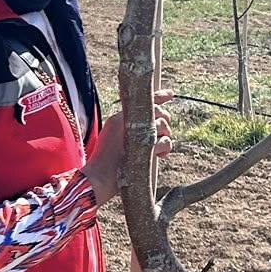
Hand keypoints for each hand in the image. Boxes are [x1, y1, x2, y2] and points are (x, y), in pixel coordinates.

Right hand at [85, 92, 171, 206]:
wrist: (99, 178)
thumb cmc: (105, 162)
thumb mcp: (112, 138)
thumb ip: (127, 127)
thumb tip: (152, 124)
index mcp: (118, 117)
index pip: (141, 99)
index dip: (160, 95)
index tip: (171, 94)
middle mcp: (127, 120)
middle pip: (157, 111)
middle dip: (165, 121)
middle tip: (164, 132)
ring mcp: (136, 131)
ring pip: (163, 126)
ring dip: (165, 137)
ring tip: (158, 148)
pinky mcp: (146, 145)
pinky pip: (165, 142)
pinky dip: (165, 149)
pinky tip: (159, 156)